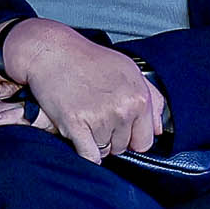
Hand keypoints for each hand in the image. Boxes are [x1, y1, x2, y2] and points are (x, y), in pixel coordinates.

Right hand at [2, 20, 166, 162]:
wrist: (51, 52)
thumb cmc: (87, 59)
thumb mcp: (128, 70)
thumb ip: (152, 100)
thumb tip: (158, 129)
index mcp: (139, 97)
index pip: (145, 141)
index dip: (131, 137)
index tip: (120, 128)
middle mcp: (123, 109)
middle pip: (122, 147)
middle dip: (110, 137)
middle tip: (96, 115)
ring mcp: (100, 118)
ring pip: (103, 151)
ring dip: (93, 141)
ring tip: (84, 117)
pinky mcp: (75, 125)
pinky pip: (88, 156)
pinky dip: (82, 151)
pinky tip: (77, 134)